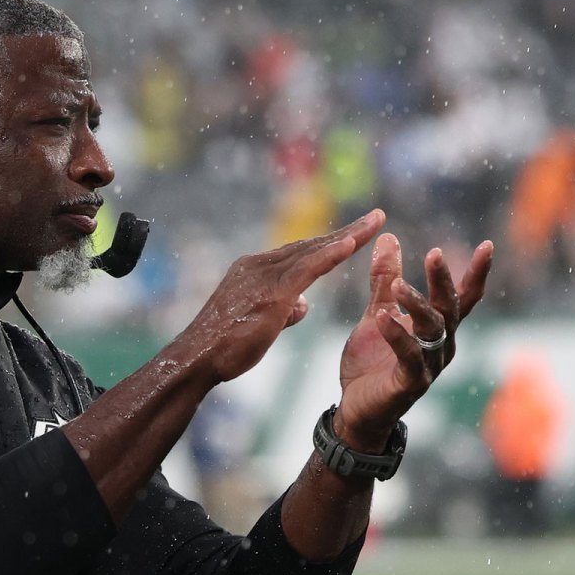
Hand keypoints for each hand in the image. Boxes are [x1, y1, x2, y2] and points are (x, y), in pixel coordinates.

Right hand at [180, 210, 385, 384]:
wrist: (197, 358)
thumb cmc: (223, 348)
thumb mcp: (259, 325)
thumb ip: (283, 310)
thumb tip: (303, 304)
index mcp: (254, 271)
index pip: (299, 253)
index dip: (329, 243)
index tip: (354, 233)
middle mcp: (258, 266)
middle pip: (310, 245)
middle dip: (347, 232)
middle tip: (377, 216)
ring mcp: (264, 277)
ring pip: (313, 251)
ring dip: (348, 236)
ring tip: (376, 222)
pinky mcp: (271, 293)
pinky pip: (307, 269)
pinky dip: (331, 255)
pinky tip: (352, 243)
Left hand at [336, 234, 493, 447]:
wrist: (357, 408)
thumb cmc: (373, 362)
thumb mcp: (378, 313)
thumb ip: (385, 280)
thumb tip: (389, 237)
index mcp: (438, 328)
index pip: (463, 297)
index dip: (476, 273)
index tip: (488, 245)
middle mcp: (441, 345)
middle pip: (450, 308)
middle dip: (444, 281)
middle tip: (435, 254)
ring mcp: (429, 365)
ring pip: (433, 329)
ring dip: (417, 305)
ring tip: (398, 286)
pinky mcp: (410, 382)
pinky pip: (409, 355)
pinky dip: (397, 334)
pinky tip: (383, 317)